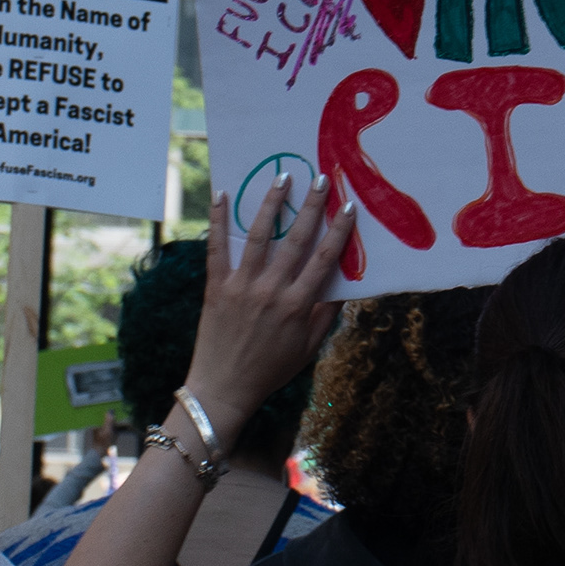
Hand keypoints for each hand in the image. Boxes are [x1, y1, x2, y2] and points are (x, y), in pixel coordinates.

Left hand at [178, 181, 347, 442]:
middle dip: (310, 206)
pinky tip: (220, 194)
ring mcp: (241, 287)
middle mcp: (270, 291)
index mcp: (296, 306)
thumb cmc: (270, 370)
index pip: (323, 259)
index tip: (348, 206)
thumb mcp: (308, 348)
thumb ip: (326, 315)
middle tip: (320, 179)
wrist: (223, 389)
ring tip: (282, 177)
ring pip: (257, 236)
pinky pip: (216, 248)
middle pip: (294, 240)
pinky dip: (216, 220)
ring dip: (271, 204)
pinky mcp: (216, 287)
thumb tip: (346, 285)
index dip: (338, 231)